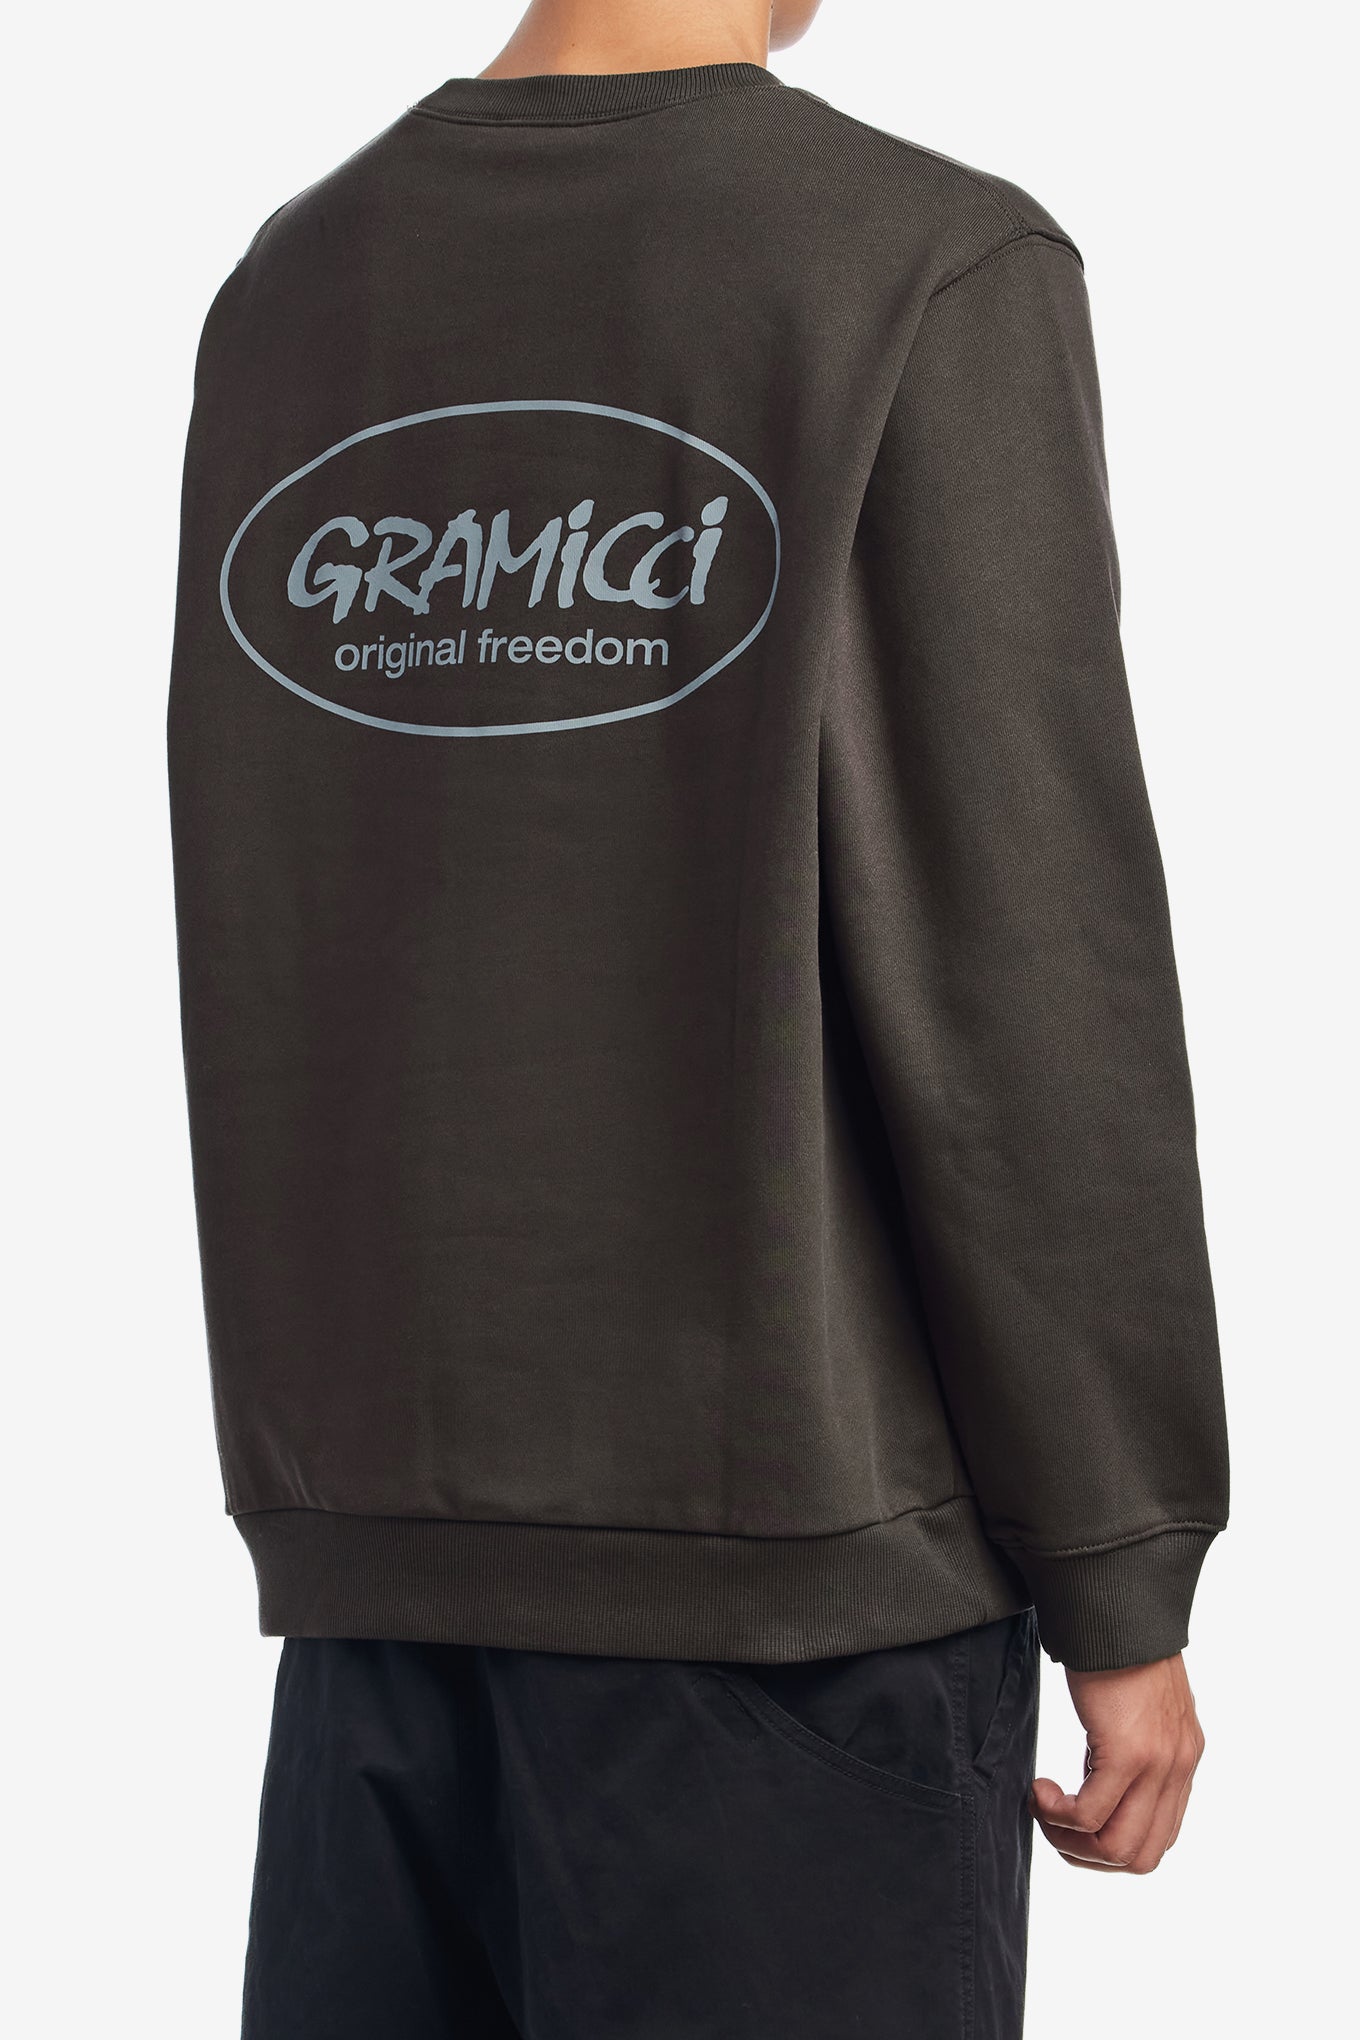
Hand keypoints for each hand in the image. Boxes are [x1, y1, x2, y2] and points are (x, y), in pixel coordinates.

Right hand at [1030, 1652, 1204, 1873]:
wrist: (1115, 1605)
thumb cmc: (1114, 1646)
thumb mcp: (1138, 1708)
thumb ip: (1131, 1747)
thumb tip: (1100, 1778)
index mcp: (1182, 1759)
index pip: (1158, 1837)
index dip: (1110, 1842)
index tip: (1075, 1816)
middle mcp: (1178, 1768)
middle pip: (1140, 1858)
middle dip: (1088, 1856)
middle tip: (1053, 1824)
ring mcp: (1158, 1764)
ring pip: (1118, 1849)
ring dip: (1070, 1842)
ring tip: (1042, 1807)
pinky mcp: (1128, 1753)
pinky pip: (1091, 1815)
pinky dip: (1058, 1816)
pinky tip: (1038, 1789)